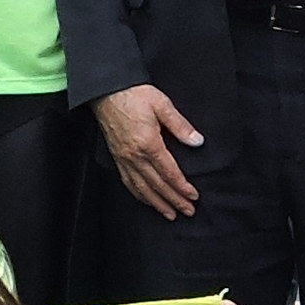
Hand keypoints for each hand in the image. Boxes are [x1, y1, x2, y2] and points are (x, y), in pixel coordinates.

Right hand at [95, 83, 204, 219]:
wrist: (107, 90)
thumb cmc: (134, 94)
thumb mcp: (162, 104)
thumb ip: (181, 126)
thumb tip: (197, 142)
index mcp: (148, 143)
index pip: (169, 172)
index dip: (182, 187)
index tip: (194, 196)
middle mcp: (134, 155)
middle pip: (157, 185)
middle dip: (174, 200)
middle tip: (188, 211)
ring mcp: (123, 158)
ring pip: (141, 188)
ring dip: (157, 203)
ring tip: (170, 214)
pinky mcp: (117, 157)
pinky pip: (128, 182)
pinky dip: (139, 195)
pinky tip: (147, 200)